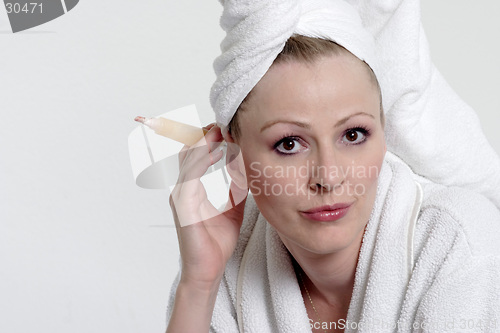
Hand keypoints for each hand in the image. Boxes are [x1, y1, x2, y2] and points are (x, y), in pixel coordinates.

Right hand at [169, 123, 247, 287]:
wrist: (208, 270)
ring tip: (220, 130)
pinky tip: (215, 152)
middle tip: (223, 123)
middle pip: (188, 151)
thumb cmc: (216, 242)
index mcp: (193, 188)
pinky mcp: (182, 205)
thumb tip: (245, 169)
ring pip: (186, 159)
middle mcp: (183, 189)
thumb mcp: (233, 208)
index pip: (196, 155)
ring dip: (203, 142)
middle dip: (204, 134)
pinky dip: (200, 160)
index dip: (209, 139)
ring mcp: (180, 196)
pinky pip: (189, 176)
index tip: (227, 128)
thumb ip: (236, 188)